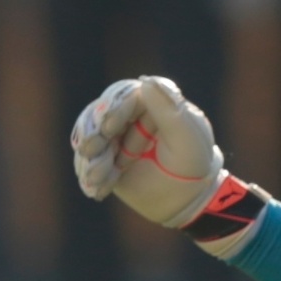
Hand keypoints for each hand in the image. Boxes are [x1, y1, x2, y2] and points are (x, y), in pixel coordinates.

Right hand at [71, 76, 224, 226]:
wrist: (186, 198)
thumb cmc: (193, 163)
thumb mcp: (187, 138)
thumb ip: (169, 110)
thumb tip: (147, 81)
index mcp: (153, 102)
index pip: (125, 95)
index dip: (113, 108)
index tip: (108, 127)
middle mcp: (130, 115)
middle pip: (99, 115)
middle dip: (94, 135)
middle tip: (90, 152)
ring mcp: (115, 136)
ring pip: (89, 138)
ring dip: (90, 159)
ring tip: (97, 179)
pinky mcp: (105, 157)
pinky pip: (87, 161)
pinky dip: (91, 175)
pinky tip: (99, 190)